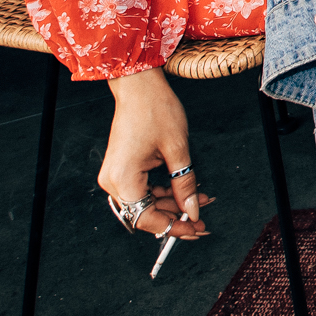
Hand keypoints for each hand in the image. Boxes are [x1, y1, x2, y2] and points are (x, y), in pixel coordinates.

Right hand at [104, 68, 210, 241]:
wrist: (138, 86)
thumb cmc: (154, 109)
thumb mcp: (177, 150)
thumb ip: (185, 184)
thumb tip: (192, 210)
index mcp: (123, 179)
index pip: (147, 218)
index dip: (173, 227)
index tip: (194, 230)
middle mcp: (113, 181)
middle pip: (144, 213)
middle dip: (175, 216)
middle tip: (201, 221)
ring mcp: (114, 175)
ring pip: (145, 202)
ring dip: (171, 204)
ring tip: (199, 201)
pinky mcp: (120, 169)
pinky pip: (141, 189)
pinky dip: (162, 192)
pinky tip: (184, 192)